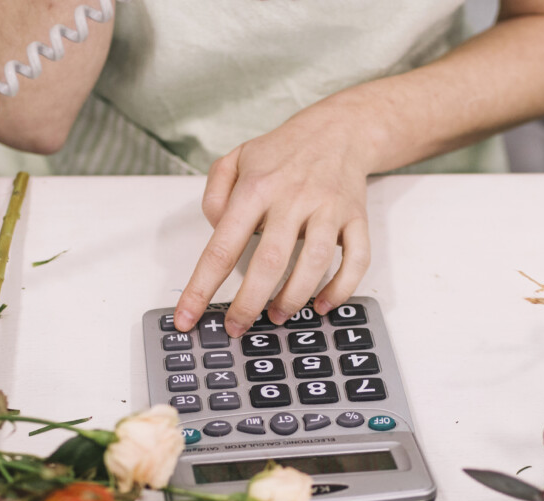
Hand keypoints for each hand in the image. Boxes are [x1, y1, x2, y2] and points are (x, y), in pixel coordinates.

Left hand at [173, 104, 373, 335]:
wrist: (339, 130)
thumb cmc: (282, 152)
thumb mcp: (235, 160)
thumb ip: (214, 196)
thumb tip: (216, 234)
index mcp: (257, 188)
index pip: (222, 246)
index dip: (201, 288)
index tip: (187, 318)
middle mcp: (293, 198)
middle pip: (269, 262)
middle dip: (248, 304)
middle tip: (236, 328)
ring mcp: (328, 209)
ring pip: (313, 264)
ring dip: (293, 299)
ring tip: (276, 316)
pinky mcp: (356, 218)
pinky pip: (356, 260)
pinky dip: (341, 289)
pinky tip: (322, 304)